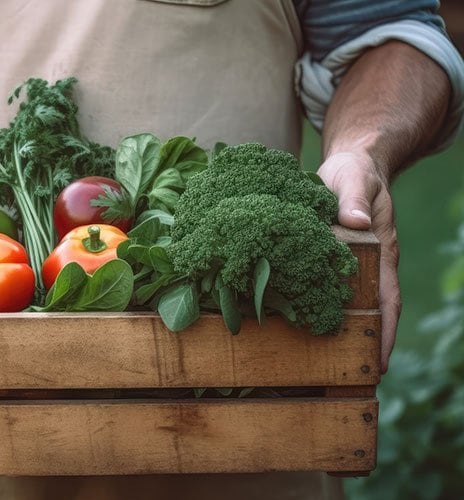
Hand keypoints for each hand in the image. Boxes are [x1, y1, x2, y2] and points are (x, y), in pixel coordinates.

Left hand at [317, 151, 399, 372]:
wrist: (349, 165)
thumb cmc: (355, 174)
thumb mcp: (355, 179)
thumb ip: (354, 198)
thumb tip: (355, 221)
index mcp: (380, 252)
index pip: (387, 300)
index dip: (385, 333)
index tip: (379, 364)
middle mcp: (365, 265)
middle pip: (366, 312)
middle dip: (360, 345)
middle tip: (347, 379)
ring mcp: (346, 265)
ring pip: (343, 305)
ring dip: (337, 332)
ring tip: (319, 366)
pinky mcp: (325, 259)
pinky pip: (322, 288)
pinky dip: (315, 308)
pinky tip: (295, 325)